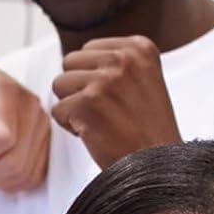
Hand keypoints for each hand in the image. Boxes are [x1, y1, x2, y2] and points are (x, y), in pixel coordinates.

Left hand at [50, 36, 179, 168]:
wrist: (156, 165)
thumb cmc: (146, 129)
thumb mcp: (142, 79)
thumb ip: (114, 62)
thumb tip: (73, 58)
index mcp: (139, 47)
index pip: (88, 49)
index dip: (94, 77)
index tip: (119, 97)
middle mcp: (123, 58)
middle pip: (70, 62)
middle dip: (79, 88)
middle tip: (107, 111)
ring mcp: (105, 80)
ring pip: (59, 84)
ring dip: (73, 107)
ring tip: (102, 121)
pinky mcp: (87, 103)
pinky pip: (57, 111)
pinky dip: (71, 127)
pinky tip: (96, 133)